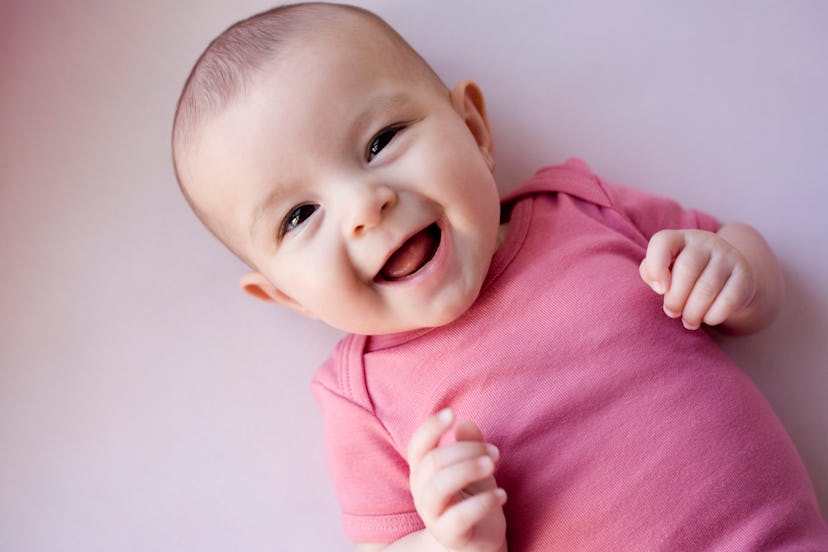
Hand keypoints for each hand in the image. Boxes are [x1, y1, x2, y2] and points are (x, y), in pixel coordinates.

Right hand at [407, 409, 506, 551]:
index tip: (452, 413)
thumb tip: (465, 422)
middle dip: (465, 450)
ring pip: (439, 487)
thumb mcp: (473, 468)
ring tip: (493, 465)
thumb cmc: (470, 500)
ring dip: (468, 469)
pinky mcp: (449, 535)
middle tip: (493, 452)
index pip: (417, 445)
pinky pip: (459, 517)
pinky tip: (502, 495)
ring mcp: (433, 515)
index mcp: (423, 472)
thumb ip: (469, 445)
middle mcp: (422, 492)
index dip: (430, 427)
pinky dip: (483, 502)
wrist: (473, 544)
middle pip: (433, 462)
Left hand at [639, 229, 756, 329]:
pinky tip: (707, 318)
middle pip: (686, 270)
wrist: (727, 278)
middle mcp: (706, 242)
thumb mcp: (665, 270)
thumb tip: (660, 286)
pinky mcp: (745, 276)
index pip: (662, 242)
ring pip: (706, 289)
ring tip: (688, 321)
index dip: (655, 267)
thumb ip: (651, 273)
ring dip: (692, 312)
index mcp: (681, 238)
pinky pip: (728, 301)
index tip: (659, 290)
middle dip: (674, 300)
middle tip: (672, 312)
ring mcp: (728, 257)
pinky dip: (712, 316)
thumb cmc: (684, 276)